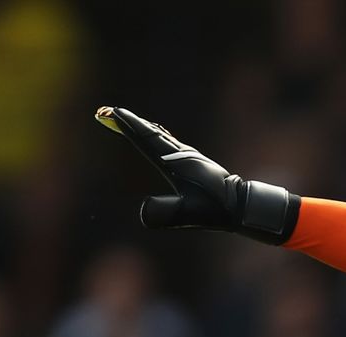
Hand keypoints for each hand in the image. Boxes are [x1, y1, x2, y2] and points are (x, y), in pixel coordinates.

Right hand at [94, 106, 299, 243]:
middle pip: (150, 131)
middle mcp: (181, 153)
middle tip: (104, 111)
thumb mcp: (188, 215)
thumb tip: (143, 212)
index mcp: (176, 162)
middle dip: (127, 121)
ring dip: (139, 126)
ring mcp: (188, 155)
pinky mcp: (193, 160)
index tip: (108, 113)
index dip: (127, 126)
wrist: (241, 204)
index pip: (146, 139)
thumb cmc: (215, 211)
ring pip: (159, 134)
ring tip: (121, 119)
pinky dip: (153, 133)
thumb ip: (166, 214)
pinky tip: (154, 133)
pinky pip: (168, 141)